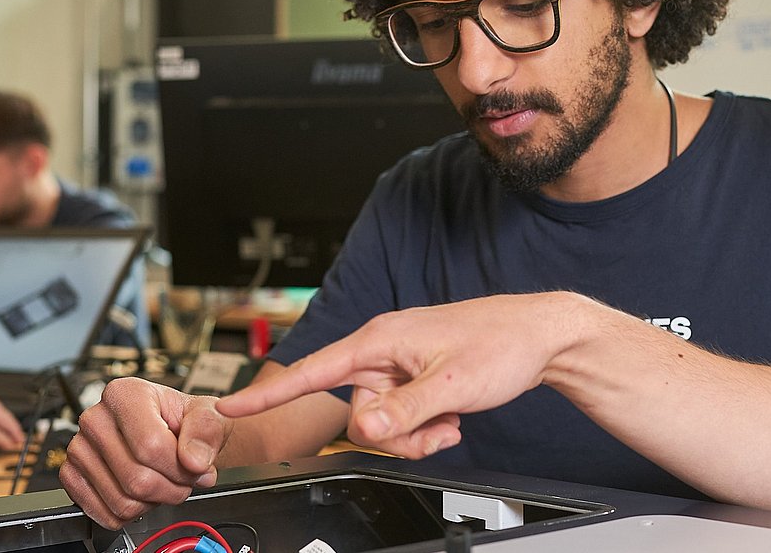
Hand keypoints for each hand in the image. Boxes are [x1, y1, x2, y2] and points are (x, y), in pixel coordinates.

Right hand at [60, 377, 229, 528]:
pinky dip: (131, 514)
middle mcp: (95, 419)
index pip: (150, 446)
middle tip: (183, 478)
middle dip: (172, 489)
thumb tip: (194, 461)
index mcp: (125, 394)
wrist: (172, 432)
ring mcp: (79, 449)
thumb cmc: (185, 422)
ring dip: (153, 502)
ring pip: (123, 501)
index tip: (197, 466)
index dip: (181, 468)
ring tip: (163, 481)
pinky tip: (142, 492)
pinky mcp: (72, 476)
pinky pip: (105, 514)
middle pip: (137, 480)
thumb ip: (208, 432)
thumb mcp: (209, 415)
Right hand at [217, 292, 586, 458]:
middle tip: (436, 430)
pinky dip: (425, 427)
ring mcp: (398, 366)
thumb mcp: (451, 384)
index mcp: (379, 341)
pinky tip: (451, 418)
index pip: (312, 371)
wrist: (540, 336)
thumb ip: (403, 410)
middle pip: (356, 414)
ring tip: (450, 420)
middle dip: (393, 435)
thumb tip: (361, 428)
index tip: (230, 406)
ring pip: (381, 423)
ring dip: (415, 434)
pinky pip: (401, 418)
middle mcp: (382, 351)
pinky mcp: (414, 378)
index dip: (269, 392)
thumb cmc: (501, 344)